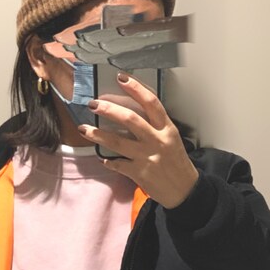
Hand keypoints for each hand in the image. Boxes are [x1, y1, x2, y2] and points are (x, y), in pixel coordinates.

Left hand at [78, 72, 199, 208]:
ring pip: (117, 142)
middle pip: (130, 119)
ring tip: (83, 129)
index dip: (136, 88)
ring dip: (97, 134)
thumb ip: (155, 127)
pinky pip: (118, 164)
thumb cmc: (177, 163)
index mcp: (167, 129)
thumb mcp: (172, 140)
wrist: (185, 191)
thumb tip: (130, 114)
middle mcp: (157, 141)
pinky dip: (109, 161)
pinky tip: (103, 158)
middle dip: (109, 109)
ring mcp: (147, 157)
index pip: (151, 103)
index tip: (121, 78)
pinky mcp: (140, 174)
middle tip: (94, 104)